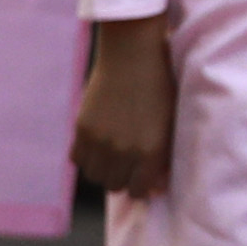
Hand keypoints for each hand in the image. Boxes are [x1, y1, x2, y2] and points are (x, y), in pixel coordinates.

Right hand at [73, 14, 175, 196]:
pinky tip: (96, 143)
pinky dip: (85, 155)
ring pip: (94, 175)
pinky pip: (76, 158)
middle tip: (125, 163)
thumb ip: (163, 157)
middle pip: (114, 185)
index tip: (139, 177)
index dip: (139, 186)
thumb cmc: (159, 86)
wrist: (133, 55)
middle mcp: (125, 151)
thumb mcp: (170, 122)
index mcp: (151, 151)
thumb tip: (156, 188)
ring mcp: (101, 140)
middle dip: (121, 178)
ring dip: (102, 169)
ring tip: (110, 153)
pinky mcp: (82, 128)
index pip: (138, 191)